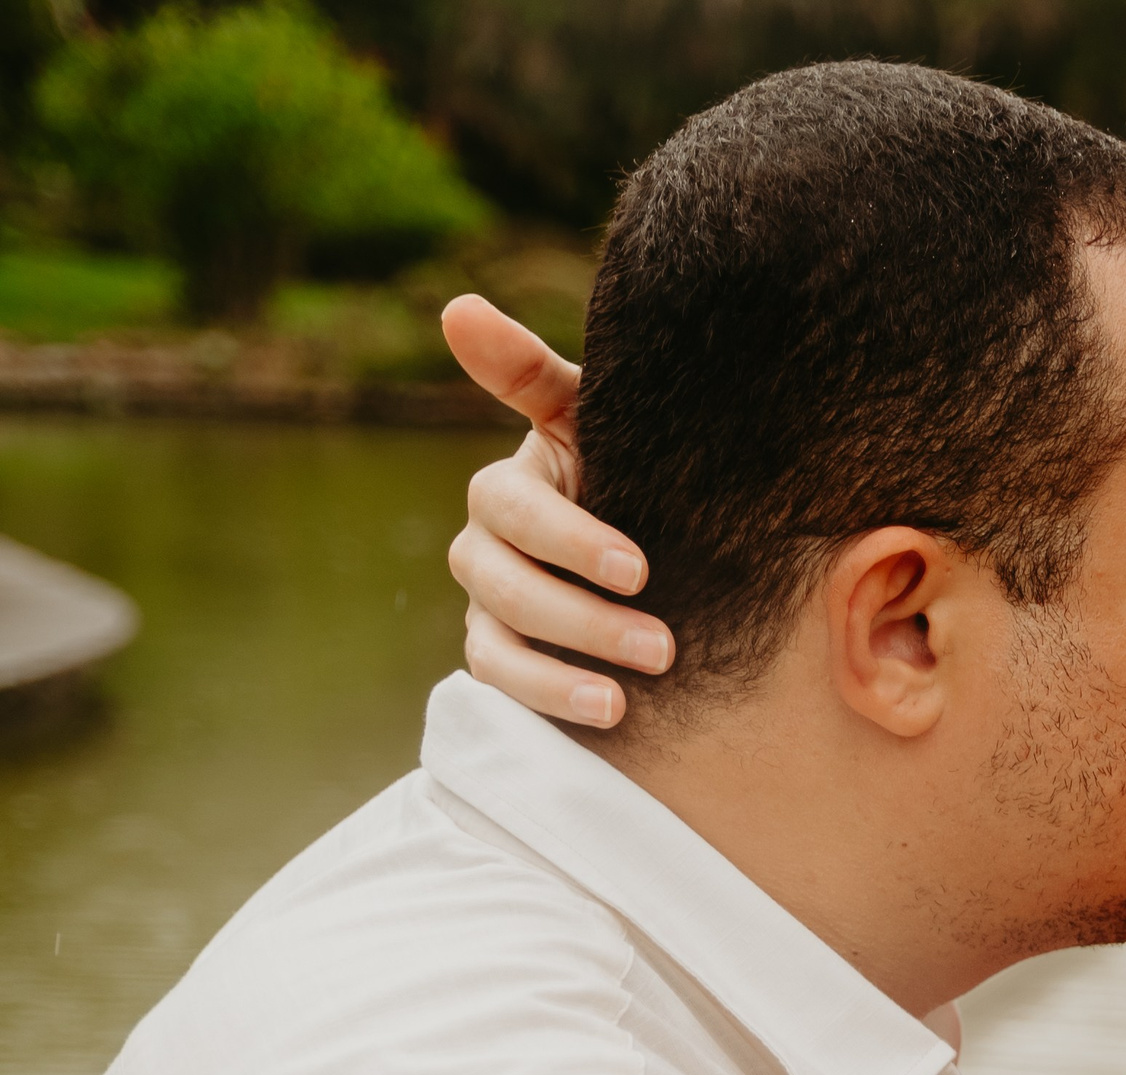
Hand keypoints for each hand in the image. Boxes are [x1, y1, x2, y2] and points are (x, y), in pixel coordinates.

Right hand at [441, 295, 671, 727]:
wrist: (666, 536)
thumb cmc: (636, 465)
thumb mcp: (601, 416)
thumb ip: (534, 372)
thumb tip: (455, 307)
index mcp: (514, 483)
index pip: (516, 506)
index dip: (570, 538)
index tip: (638, 570)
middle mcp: (487, 542)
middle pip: (506, 583)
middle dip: (582, 617)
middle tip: (662, 645)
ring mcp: (489, 603)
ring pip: (499, 640)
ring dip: (561, 672)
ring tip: (625, 698)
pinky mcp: (500, 654)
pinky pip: (502, 684)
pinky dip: (547, 699)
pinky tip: (607, 714)